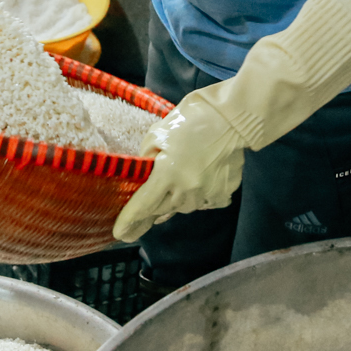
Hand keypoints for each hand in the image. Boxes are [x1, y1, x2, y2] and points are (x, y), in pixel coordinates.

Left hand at [113, 97, 247, 242]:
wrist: (231, 118)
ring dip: (175, 199)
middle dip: (151, 209)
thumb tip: (143, 174)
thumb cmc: (190, 119)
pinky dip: (198, 196)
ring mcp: (206, 194)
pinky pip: (204, 203)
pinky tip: (198, 181)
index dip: (129, 221)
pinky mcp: (223, 193)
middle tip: (144, 209)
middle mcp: (186, 189)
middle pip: (161, 210)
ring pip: (183, 207)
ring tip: (176, 182)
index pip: (143, 205)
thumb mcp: (157, 134)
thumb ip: (146, 158)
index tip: (120, 233)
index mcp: (167, 173)